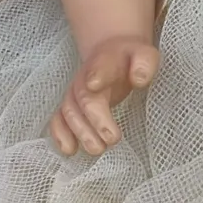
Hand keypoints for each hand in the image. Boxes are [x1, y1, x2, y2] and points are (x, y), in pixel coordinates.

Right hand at [49, 36, 159, 156]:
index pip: (99, 69)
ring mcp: (74, 92)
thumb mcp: (145, 55)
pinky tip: (69, 150)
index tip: (94, 85)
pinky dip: (60, 134)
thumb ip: (144, 64)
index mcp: (105, 63)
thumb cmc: (129, 59)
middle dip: (95, 120)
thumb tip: (139, 79)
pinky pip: (58, 119)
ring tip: (97, 149)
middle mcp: (85, 78)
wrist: (111, 52)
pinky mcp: (70, 105)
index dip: (95, 76)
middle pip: (84, 99)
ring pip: (70, 112)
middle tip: (112, 139)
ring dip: (80, 133)